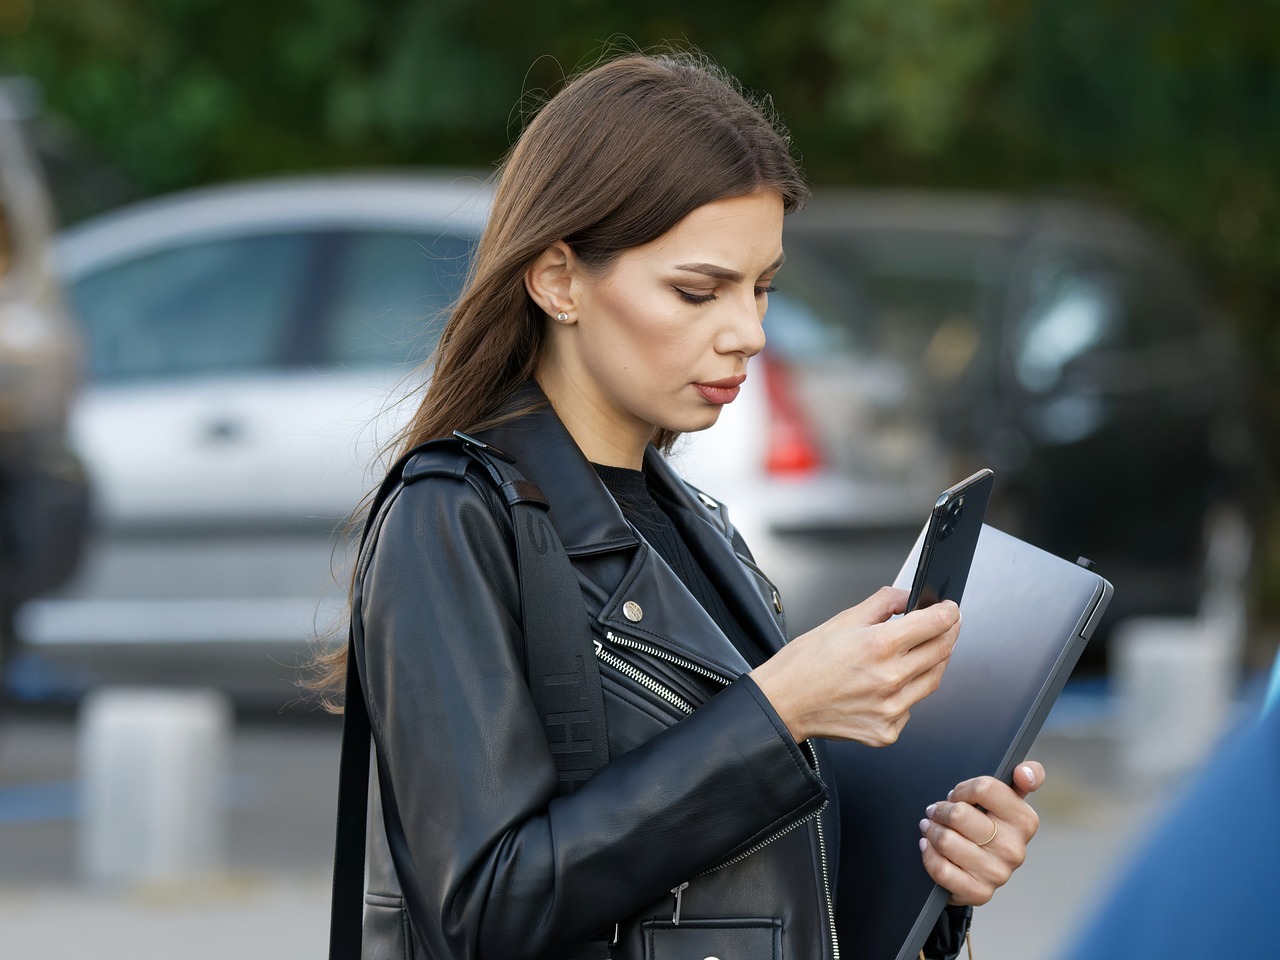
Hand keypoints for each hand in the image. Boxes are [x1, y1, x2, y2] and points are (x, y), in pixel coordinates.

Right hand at [749, 587, 959, 744]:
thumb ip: (882, 603)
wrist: (782, 704)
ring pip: (933, 680)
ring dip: (935, 661)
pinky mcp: (887, 731)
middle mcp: (890, 679)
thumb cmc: (804, 665)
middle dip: (948, 633)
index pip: (934, 624)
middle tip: (946, 625)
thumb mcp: (842, 620)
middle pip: (941, 651)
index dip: (949, 612)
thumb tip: (907, 597)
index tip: (950, 609)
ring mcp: (891, 709)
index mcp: (879, 646)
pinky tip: (892, 684)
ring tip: (923, 651)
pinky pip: (911, 707)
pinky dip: (909, 692)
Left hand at [919, 761, 1044, 906]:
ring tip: (930, 827)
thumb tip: (1025, 772)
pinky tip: (929, 846)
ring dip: (931, 830)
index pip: (984, 788)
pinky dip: (928, 854)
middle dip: (941, 810)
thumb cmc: (991, 826)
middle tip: (937, 811)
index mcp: (1025, 821)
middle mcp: (1015, 849)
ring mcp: (997, 873)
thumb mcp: (1009, 799)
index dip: (962, 789)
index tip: (958, 796)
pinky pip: (941, 868)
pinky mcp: (979, 892)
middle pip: (959, 814)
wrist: (981, 870)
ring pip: (946, 840)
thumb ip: (1025, 776)